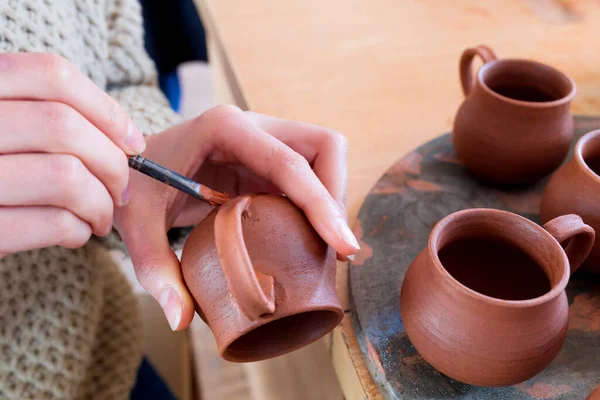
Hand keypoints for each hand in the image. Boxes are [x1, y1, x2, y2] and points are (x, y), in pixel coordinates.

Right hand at [0, 53, 145, 256]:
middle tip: (121, 191)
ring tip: (100, 217)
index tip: (134, 143)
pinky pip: (54, 223)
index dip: (106, 110)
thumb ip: (50, 118)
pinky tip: (76, 232)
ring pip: (66, 177)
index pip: (53, 76)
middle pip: (64, 126)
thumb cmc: (3, 168)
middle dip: (112, 165)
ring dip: (100, 203)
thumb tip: (130, 140)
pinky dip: (79, 230)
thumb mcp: (11, 127)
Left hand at [115, 105, 358, 330]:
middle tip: (335, 248)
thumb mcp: (136, 223)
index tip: (343, 247)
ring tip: (326, 247)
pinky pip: (307, 175)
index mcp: (225, 130)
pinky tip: (309, 239)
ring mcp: (262, 140)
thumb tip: (181, 319)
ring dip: (331, 199)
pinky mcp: (265, 160)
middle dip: (336, 195)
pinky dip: (316, 205)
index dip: (322, 204)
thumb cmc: (133, 183)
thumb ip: (156, 268)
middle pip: (324, 146)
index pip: (290, 163)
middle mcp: (252, 127)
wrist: (128, 164)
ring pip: (323, 157)